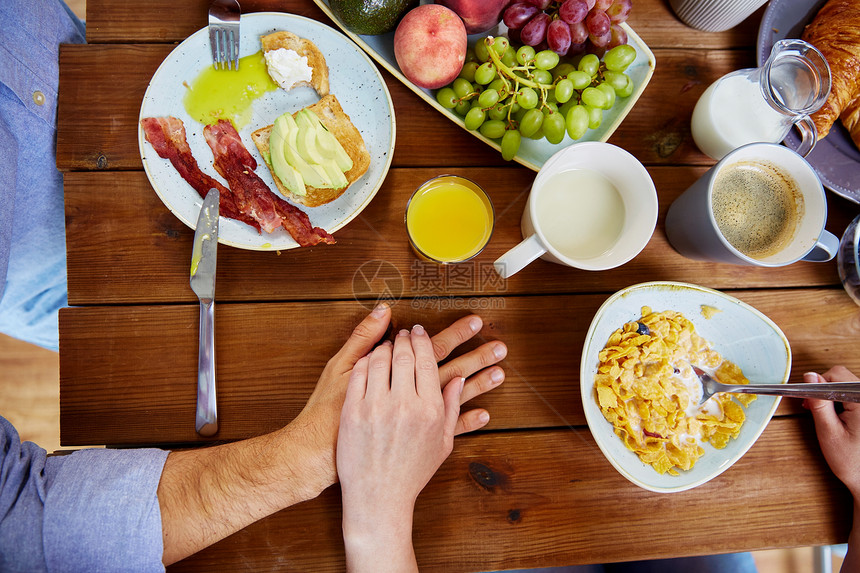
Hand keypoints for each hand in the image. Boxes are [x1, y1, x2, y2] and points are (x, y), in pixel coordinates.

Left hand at [290, 305, 506, 495]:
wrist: (377, 497)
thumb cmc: (412, 472)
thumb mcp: (441, 444)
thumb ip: (452, 409)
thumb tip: (458, 379)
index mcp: (429, 411)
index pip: (427, 361)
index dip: (422, 341)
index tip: (419, 332)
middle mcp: (404, 406)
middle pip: (404, 355)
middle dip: (404, 339)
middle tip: (404, 333)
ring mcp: (376, 408)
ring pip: (380, 360)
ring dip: (384, 347)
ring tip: (387, 345)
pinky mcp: (353, 412)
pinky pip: (359, 374)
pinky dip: (365, 362)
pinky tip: (369, 360)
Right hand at [805, 366, 859, 497]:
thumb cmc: (852, 461)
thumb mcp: (828, 431)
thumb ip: (819, 402)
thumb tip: (810, 376)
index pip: (836, 376)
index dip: (818, 386)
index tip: (809, 402)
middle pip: (842, 379)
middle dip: (826, 392)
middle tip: (818, 412)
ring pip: (847, 386)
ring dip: (835, 398)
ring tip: (832, 419)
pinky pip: (854, 396)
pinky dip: (844, 403)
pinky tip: (842, 419)